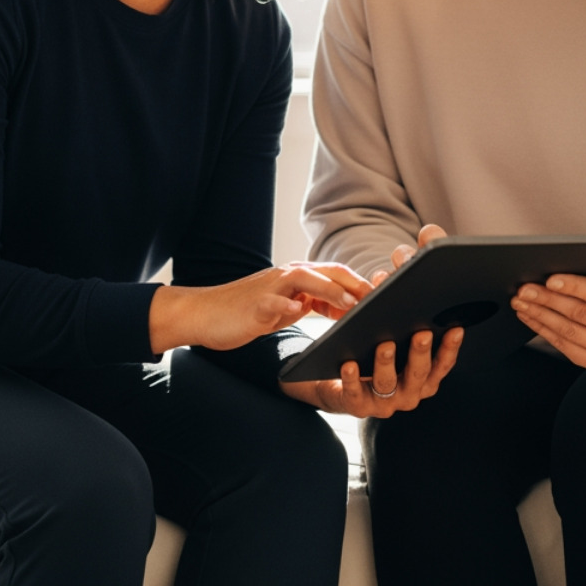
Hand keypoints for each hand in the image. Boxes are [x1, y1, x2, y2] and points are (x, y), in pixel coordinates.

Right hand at [149, 261, 372, 354]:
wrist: (204, 314)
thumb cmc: (245, 313)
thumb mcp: (283, 308)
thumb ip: (307, 304)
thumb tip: (336, 307)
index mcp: (295, 278)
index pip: (335, 275)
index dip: (359, 285)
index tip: (381, 299)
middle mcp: (286, 276)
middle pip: (327, 272)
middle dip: (354, 285)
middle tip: (378, 301)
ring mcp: (270, 288)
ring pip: (306, 280)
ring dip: (330, 291)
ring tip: (350, 305)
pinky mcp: (255, 304)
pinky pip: (274, 301)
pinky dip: (288, 304)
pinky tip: (299, 310)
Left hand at [282, 223, 458, 415]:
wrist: (341, 378)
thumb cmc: (379, 342)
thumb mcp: (399, 319)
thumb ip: (416, 285)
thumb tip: (427, 242)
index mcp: (426, 374)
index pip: (444, 362)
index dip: (450, 347)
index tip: (455, 328)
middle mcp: (410, 391)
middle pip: (420, 374)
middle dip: (420, 353)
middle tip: (419, 332)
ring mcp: (384, 402)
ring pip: (389, 384)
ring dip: (387, 363)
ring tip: (383, 344)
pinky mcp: (357, 405)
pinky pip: (355, 394)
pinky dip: (353, 379)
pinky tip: (348, 362)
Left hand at [511, 270, 585, 368]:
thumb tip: (561, 260)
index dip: (573, 286)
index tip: (549, 280)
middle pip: (579, 313)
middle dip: (547, 300)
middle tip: (524, 290)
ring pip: (567, 330)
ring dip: (539, 315)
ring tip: (521, 302)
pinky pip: (562, 344)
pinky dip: (541, 329)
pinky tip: (529, 316)